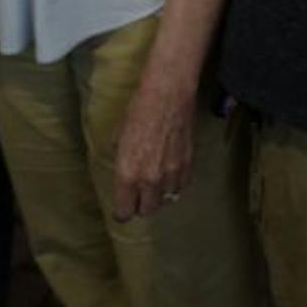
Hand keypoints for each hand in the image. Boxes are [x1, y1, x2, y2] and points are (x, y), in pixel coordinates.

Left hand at [111, 68, 196, 220]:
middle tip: (138, 195)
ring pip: (166, 200)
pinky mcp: (188, 164)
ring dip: (159, 194)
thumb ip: (121, 161)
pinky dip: (175, 184)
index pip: (124, 212)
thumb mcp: (118, 137)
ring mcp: (172, 174)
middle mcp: (150, 180)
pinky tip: (170, 173)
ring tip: (156, 182)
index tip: (121, 207)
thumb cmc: (137, 110)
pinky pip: (181, 186)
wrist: (168, 94)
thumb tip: (125, 172)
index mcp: (128, 174)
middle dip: (140, 206)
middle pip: (147, 211)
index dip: (121, 211)